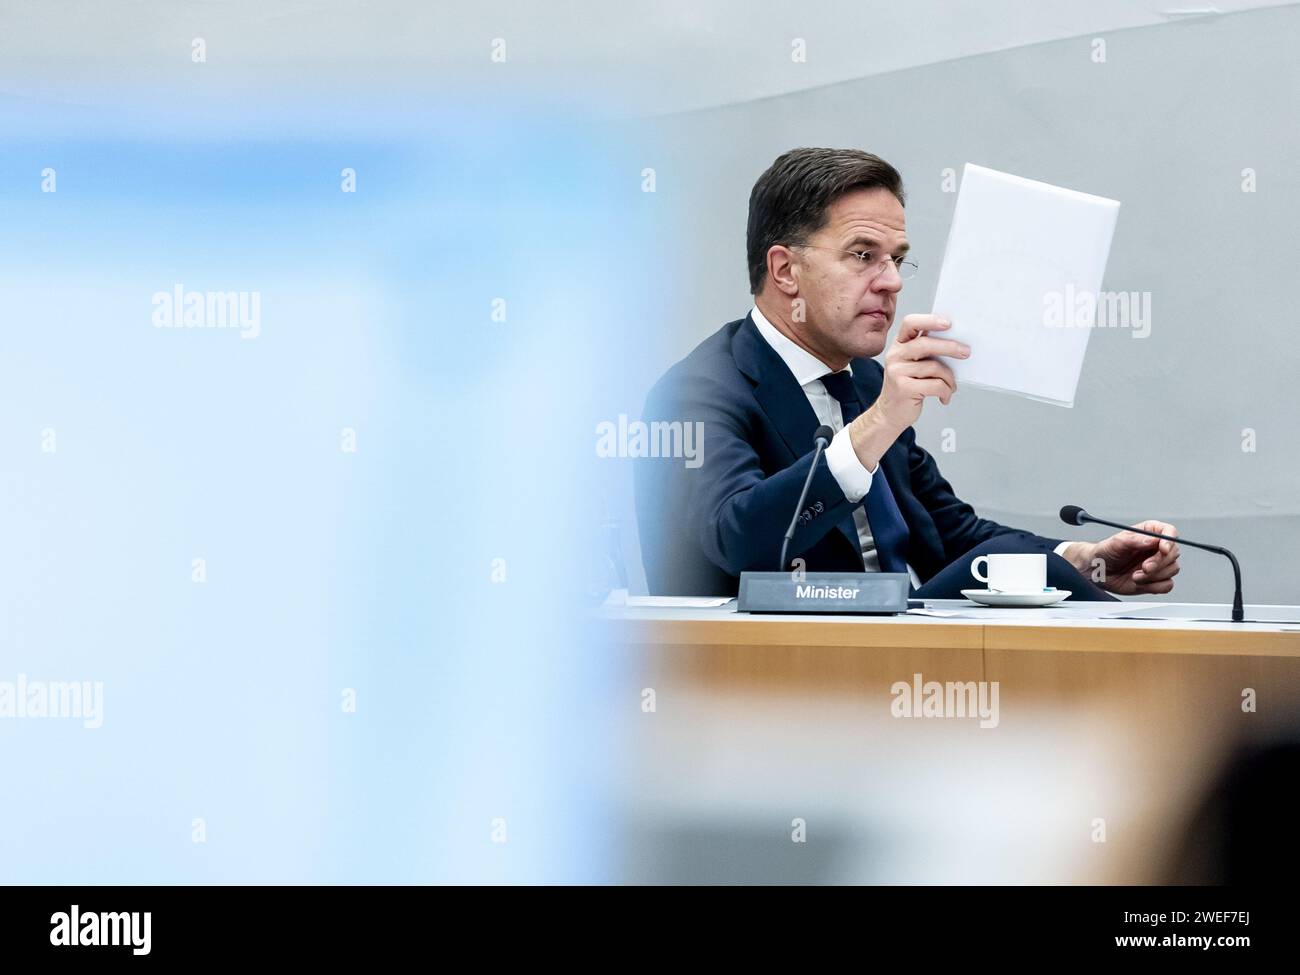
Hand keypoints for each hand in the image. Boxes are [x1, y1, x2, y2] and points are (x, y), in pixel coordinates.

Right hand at [868, 314, 969, 433]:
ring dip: (949, 379)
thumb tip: (957, 344)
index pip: (910, 323)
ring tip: (951, 386)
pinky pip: (935, 385)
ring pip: (934, 367)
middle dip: (950, 347)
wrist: (890, 413)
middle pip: (925, 344)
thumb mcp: (913, 365)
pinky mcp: (903, 388)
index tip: (948, 323)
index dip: (929, 320)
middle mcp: (895, 355)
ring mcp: (897, 372)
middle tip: (966, 352)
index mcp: (899, 345)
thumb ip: (927, 352)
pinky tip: (944, 397)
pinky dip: (945, 392)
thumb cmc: (907, 387)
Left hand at [1065, 521, 1181, 594]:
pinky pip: (1167, 585)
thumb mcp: (1117, 543)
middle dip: (1159, 562)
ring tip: (1135, 576)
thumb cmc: (1106, 552)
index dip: (1170, 540)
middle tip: (1144, 567)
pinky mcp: (1156, 580)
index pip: (1169, 531)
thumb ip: (1135, 540)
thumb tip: (1153, 540)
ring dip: (1154, 576)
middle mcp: (1156, 548)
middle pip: (1174, 553)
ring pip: (1173, 569)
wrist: (1098, 571)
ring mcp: (1158, 564)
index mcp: (1149, 533)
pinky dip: (1154, 586)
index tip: (1162, 549)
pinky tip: (1139, 582)